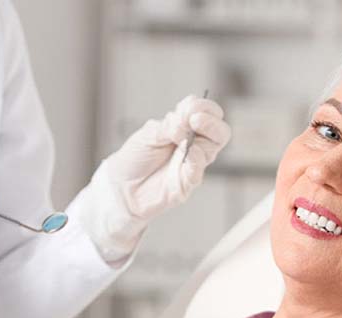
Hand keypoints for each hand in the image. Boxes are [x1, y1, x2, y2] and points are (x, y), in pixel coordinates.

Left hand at [79, 93, 230, 262]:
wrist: (121, 186)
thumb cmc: (135, 158)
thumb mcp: (148, 134)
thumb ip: (169, 126)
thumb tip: (185, 123)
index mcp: (184, 129)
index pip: (205, 112)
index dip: (202, 107)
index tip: (188, 109)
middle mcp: (194, 145)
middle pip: (220, 131)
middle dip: (212, 121)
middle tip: (194, 119)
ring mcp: (193, 164)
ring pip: (214, 148)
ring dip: (206, 135)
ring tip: (186, 133)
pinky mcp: (187, 183)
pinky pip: (199, 170)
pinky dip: (196, 159)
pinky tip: (189, 152)